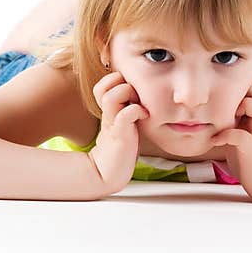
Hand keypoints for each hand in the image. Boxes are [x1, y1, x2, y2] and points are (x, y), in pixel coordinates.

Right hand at [88, 71, 148, 193]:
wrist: (110, 173)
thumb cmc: (121, 147)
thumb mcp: (123, 122)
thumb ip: (127, 107)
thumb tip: (142, 93)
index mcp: (110, 107)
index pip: (106, 81)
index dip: (119, 79)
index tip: (134, 90)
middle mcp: (109, 112)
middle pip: (106, 83)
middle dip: (124, 83)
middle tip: (137, 95)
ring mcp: (113, 123)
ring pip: (113, 95)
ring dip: (129, 95)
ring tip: (138, 104)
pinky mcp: (120, 135)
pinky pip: (126, 114)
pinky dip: (137, 111)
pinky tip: (145, 116)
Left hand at [210, 80, 251, 201]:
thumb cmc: (246, 154)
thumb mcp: (238, 128)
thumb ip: (232, 113)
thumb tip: (209, 96)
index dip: (241, 86)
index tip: (222, 96)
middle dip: (243, 92)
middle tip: (227, 106)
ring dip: (240, 107)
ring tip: (227, 118)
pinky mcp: (251, 147)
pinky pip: (239, 135)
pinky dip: (225, 135)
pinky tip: (215, 140)